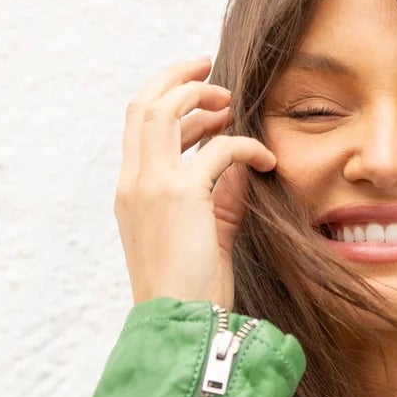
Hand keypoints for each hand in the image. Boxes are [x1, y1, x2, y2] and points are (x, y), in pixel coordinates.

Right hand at [113, 54, 276, 312]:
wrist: (180, 326)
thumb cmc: (193, 294)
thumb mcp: (204, 236)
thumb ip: (219, 197)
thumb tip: (241, 164)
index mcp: (131, 193)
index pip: (137, 127)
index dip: (165, 99)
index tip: (198, 95)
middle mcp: (134, 183)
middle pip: (142, 105)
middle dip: (176, 78)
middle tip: (210, 70)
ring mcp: (152, 186)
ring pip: (164, 109)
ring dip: (200, 95)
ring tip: (232, 102)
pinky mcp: (181, 195)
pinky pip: (218, 148)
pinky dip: (245, 146)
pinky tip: (265, 161)